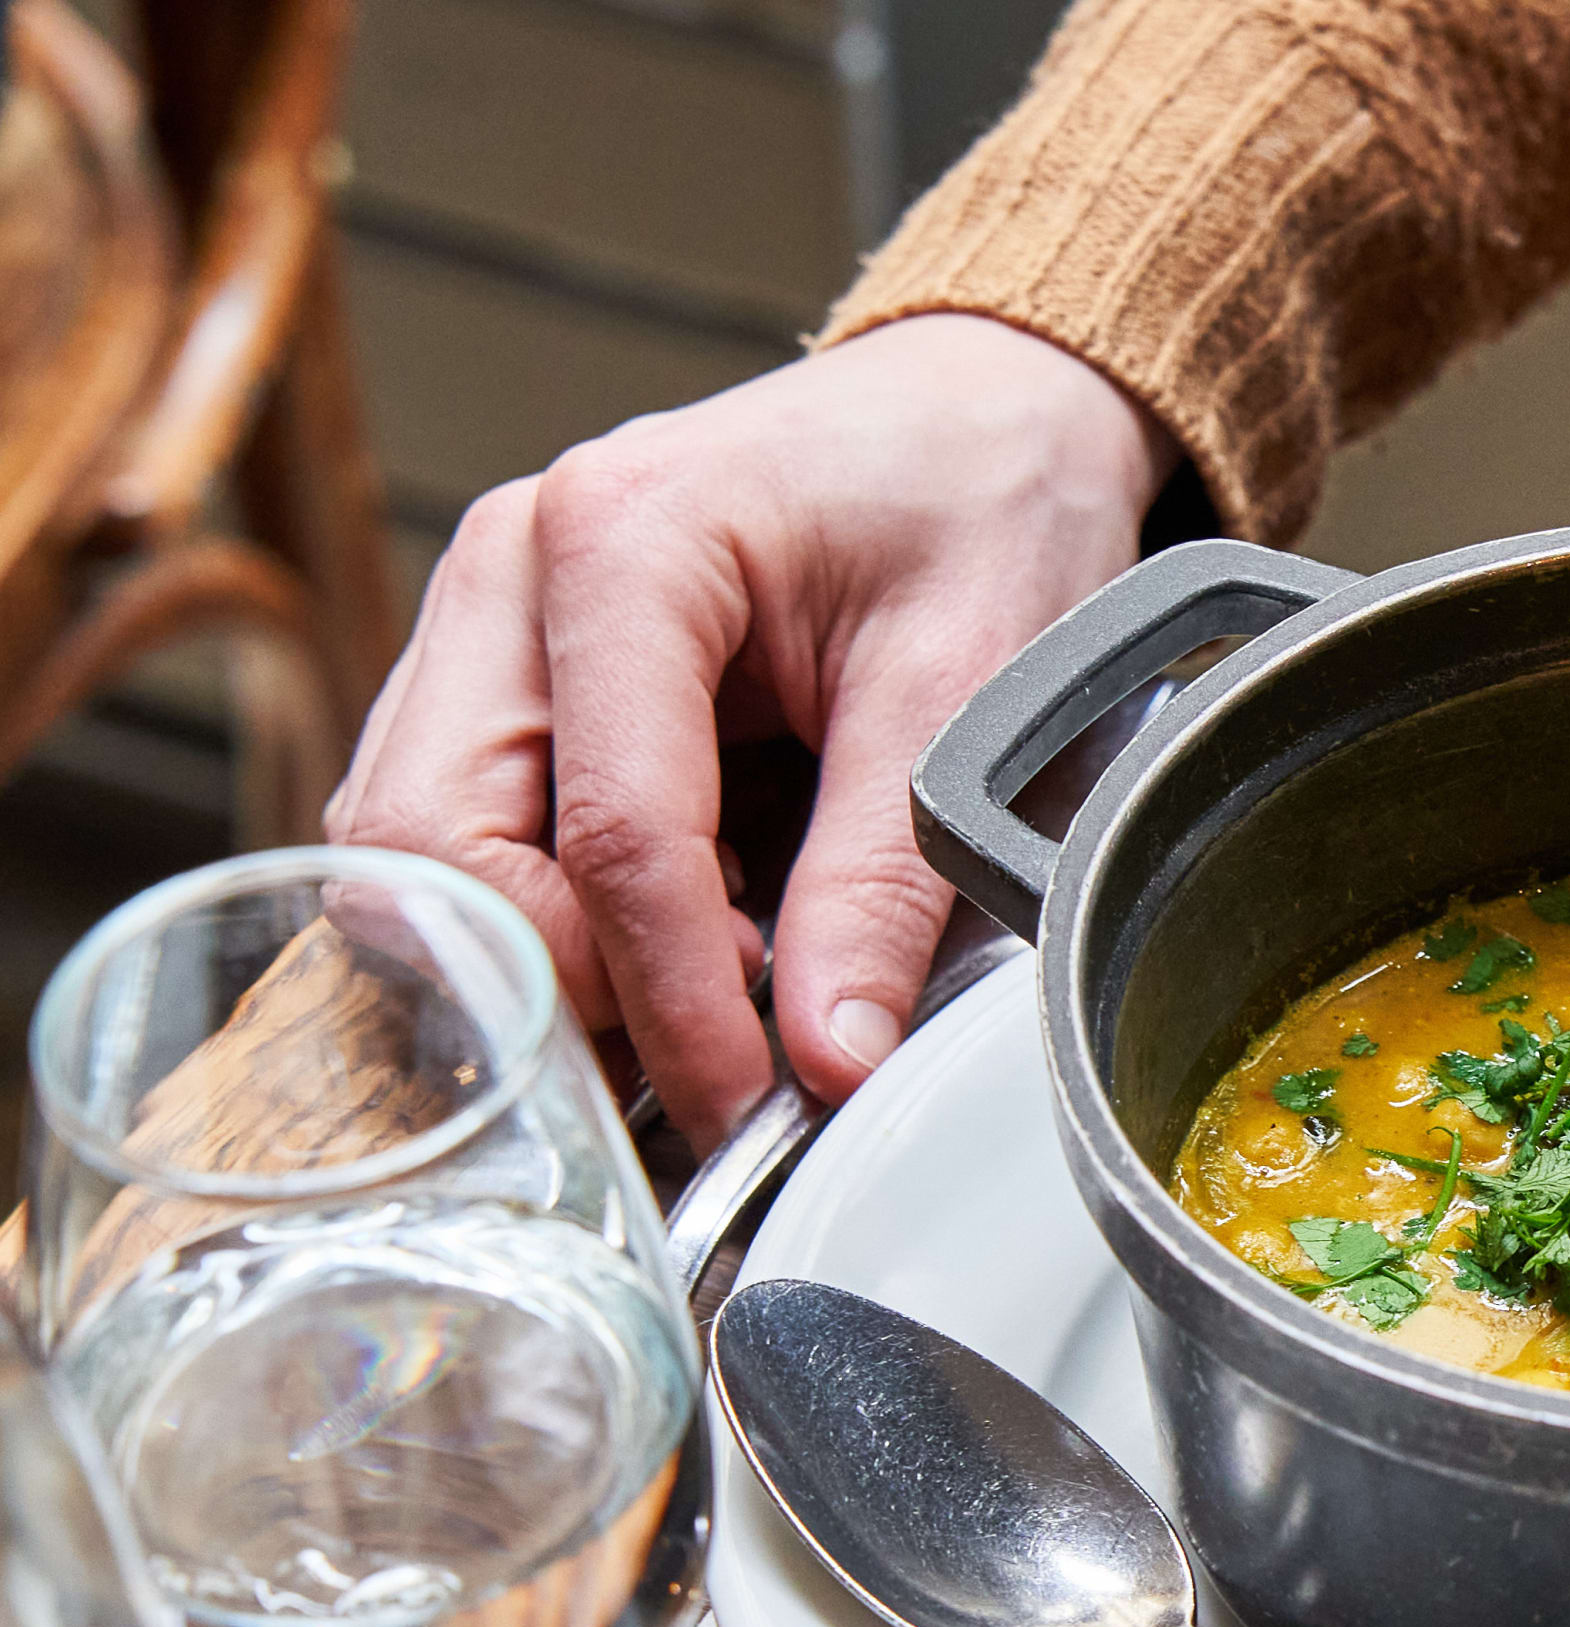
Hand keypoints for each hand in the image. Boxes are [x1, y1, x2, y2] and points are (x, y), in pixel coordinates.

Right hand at [327, 314, 1175, 1148]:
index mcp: (621, 540)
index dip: (673, 1002)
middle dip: (565, 985)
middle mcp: (508, 572)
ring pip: (420, 856)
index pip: (602, 832)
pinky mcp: (505, 680)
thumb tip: (828, 1063)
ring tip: (728, 984)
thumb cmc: (980, 502)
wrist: (980, 411)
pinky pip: (472, 837)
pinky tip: (701, 927)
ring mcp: (486, 626)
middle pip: (432, 849)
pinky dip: (566, 917)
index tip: (755, 1102)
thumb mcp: (971, 692)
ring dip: (556, 960)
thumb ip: (885, 884)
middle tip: (717, 1056)